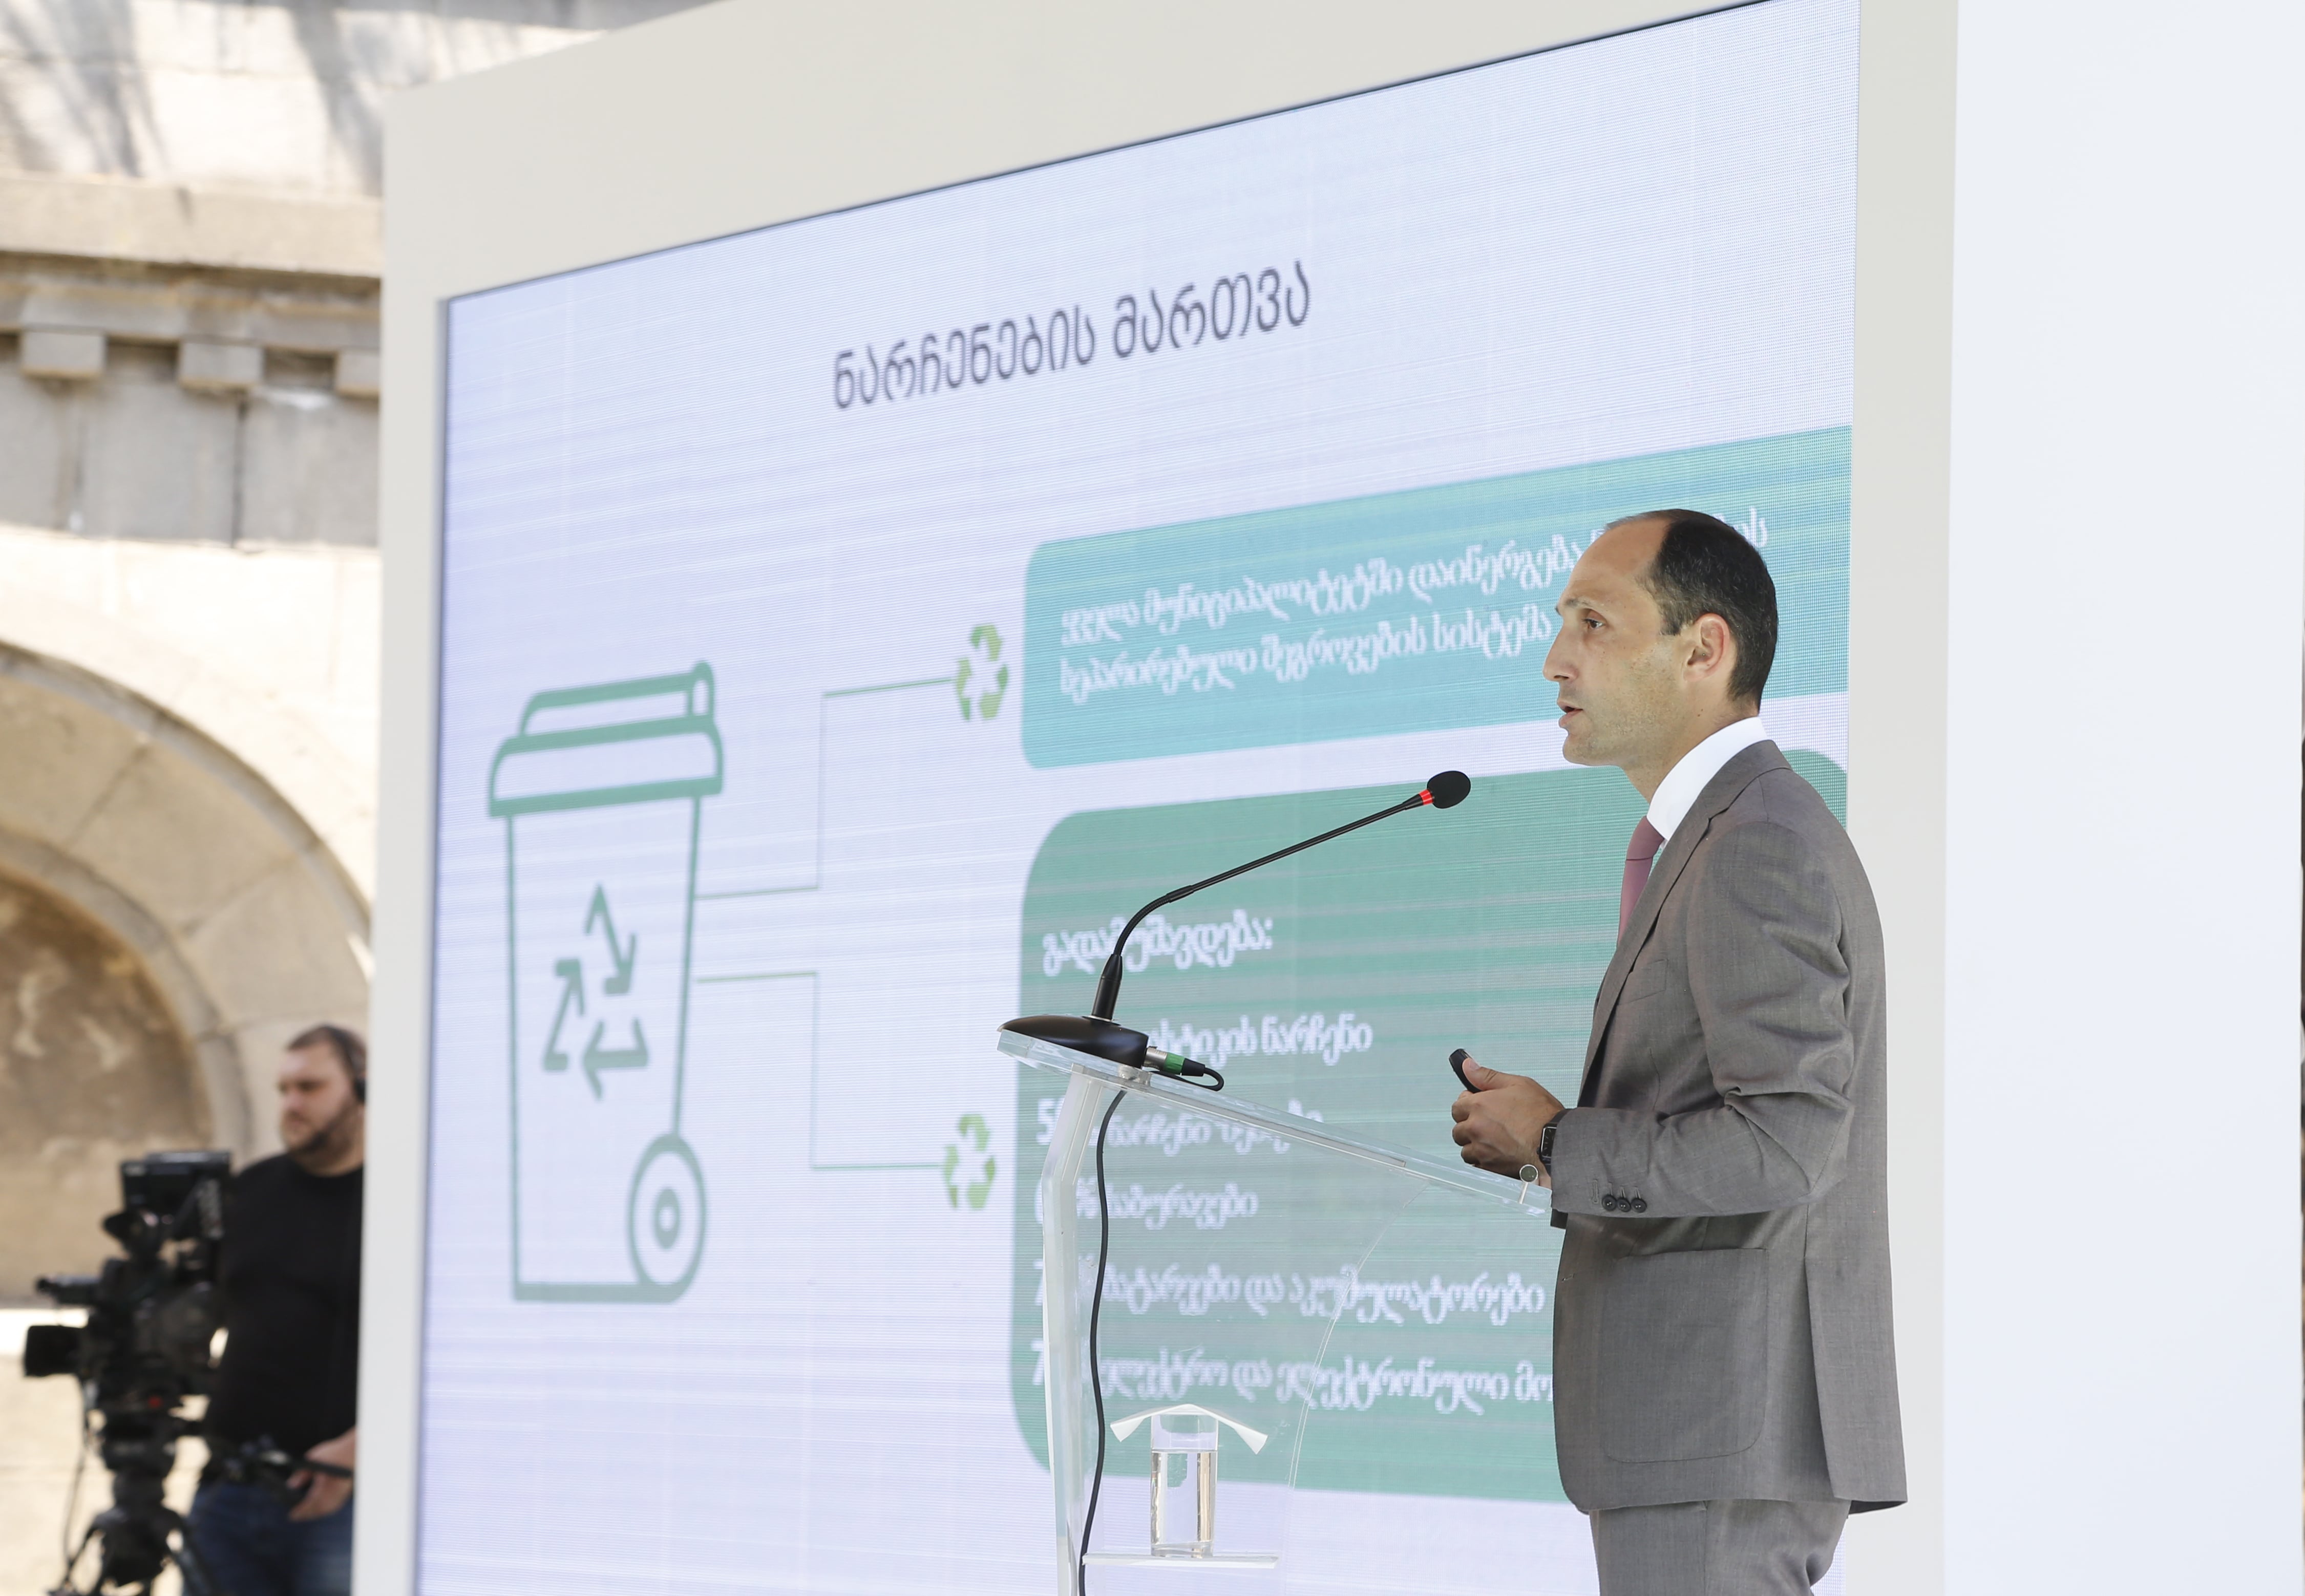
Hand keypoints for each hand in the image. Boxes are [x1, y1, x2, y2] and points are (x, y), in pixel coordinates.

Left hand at [288, 1427, 355, 1521]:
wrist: (357, 1448)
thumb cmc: (335, 1452)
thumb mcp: (313, 1459)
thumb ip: (301, 1474)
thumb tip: (290, 1485)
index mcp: (325, 1486)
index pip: (310, 1504)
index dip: (300, 1511)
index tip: (291, 1515)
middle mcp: (335, 1493)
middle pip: (319, 1509)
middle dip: (307, 1514)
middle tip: (297, 1516)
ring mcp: (342, 1493)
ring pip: (328, 1509)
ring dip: (317, 1512)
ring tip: (307, 1512)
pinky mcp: (347, 1491)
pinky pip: (336, 1505)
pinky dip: (327, 1508)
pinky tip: (322, 1506)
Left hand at [1449, 1056, 1565, 1184]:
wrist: (1556, 1142)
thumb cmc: (1541, 1114)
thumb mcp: (1518, 1084)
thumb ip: (1487, 1076)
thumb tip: (1467, 1066)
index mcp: (1479, 1106)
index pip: (1456, 1107)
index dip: (1467, 1106)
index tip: (1478, 1107)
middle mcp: (1476, 1129)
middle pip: (1458, 1130)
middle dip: (1469, 1127)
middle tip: (1488, 1125)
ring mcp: (1482, 1150)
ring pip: (1466, 1150)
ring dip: (1475, 1146)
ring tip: (1493, 1141)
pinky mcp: (1491, 1167)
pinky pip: (1477, 1166)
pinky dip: (1483, 1162)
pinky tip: (1497, 1155)